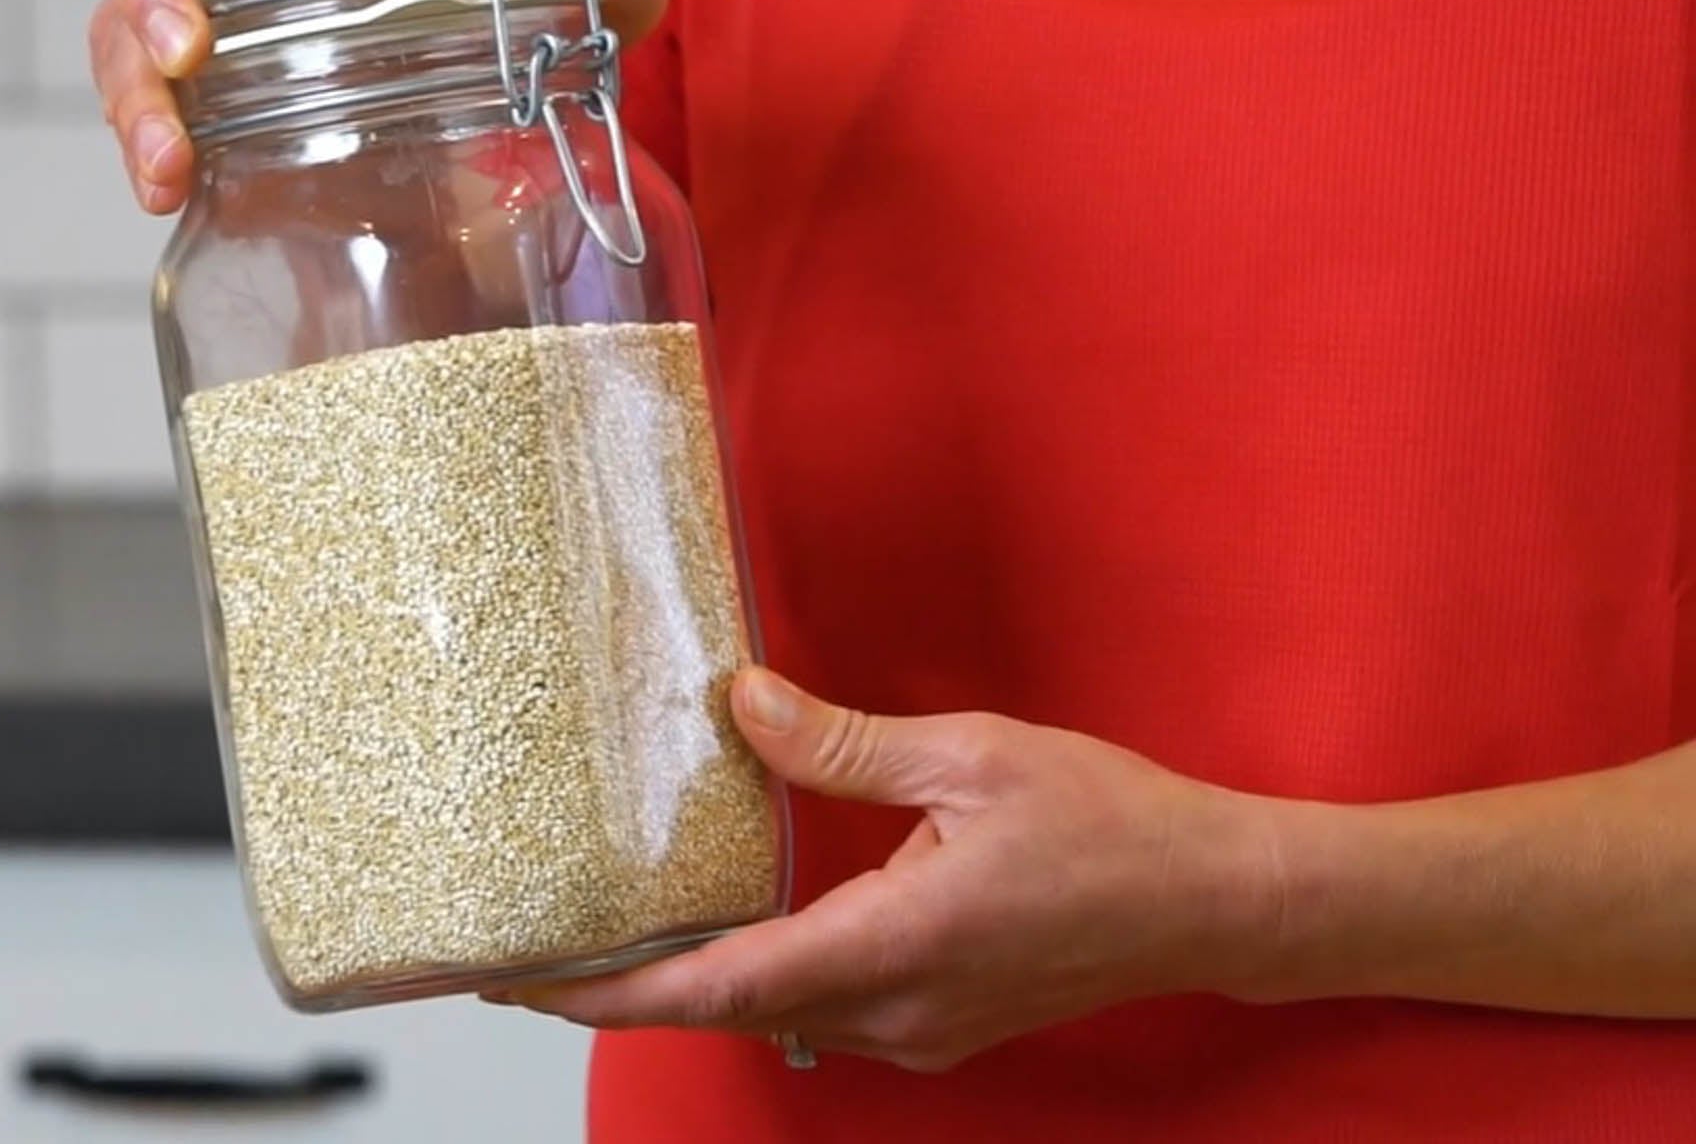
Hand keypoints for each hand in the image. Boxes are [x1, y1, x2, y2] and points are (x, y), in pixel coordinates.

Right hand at [90, 0, 671, 213]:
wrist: (415, 135)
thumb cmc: (443, 56)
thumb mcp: (500, 37)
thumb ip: (575, 15)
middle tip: (187, 55)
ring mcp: (205, 48)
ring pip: (127, 35)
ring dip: (135, 95)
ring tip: (163, 167)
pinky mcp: (187, 121)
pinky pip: (139, 115)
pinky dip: (142, 153)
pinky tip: (162, 198)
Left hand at [501, 668, 1283, 1070]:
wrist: (1212, 900)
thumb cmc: (1111, 826)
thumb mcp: (970, 756)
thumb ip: (843, 743)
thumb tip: (740, 707)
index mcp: (893, 945)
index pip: (718, 987)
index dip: (610, 992)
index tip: (527, 978)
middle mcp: (895, 1011)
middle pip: (728, 1010)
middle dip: (625, 989)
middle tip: (535, 948)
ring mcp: (919, 1031)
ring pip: (775, 1015)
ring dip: (692, 984)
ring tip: (611, 936)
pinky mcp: (939, 1024)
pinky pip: (824, 1011)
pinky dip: (759, 978)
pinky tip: (729, 931)